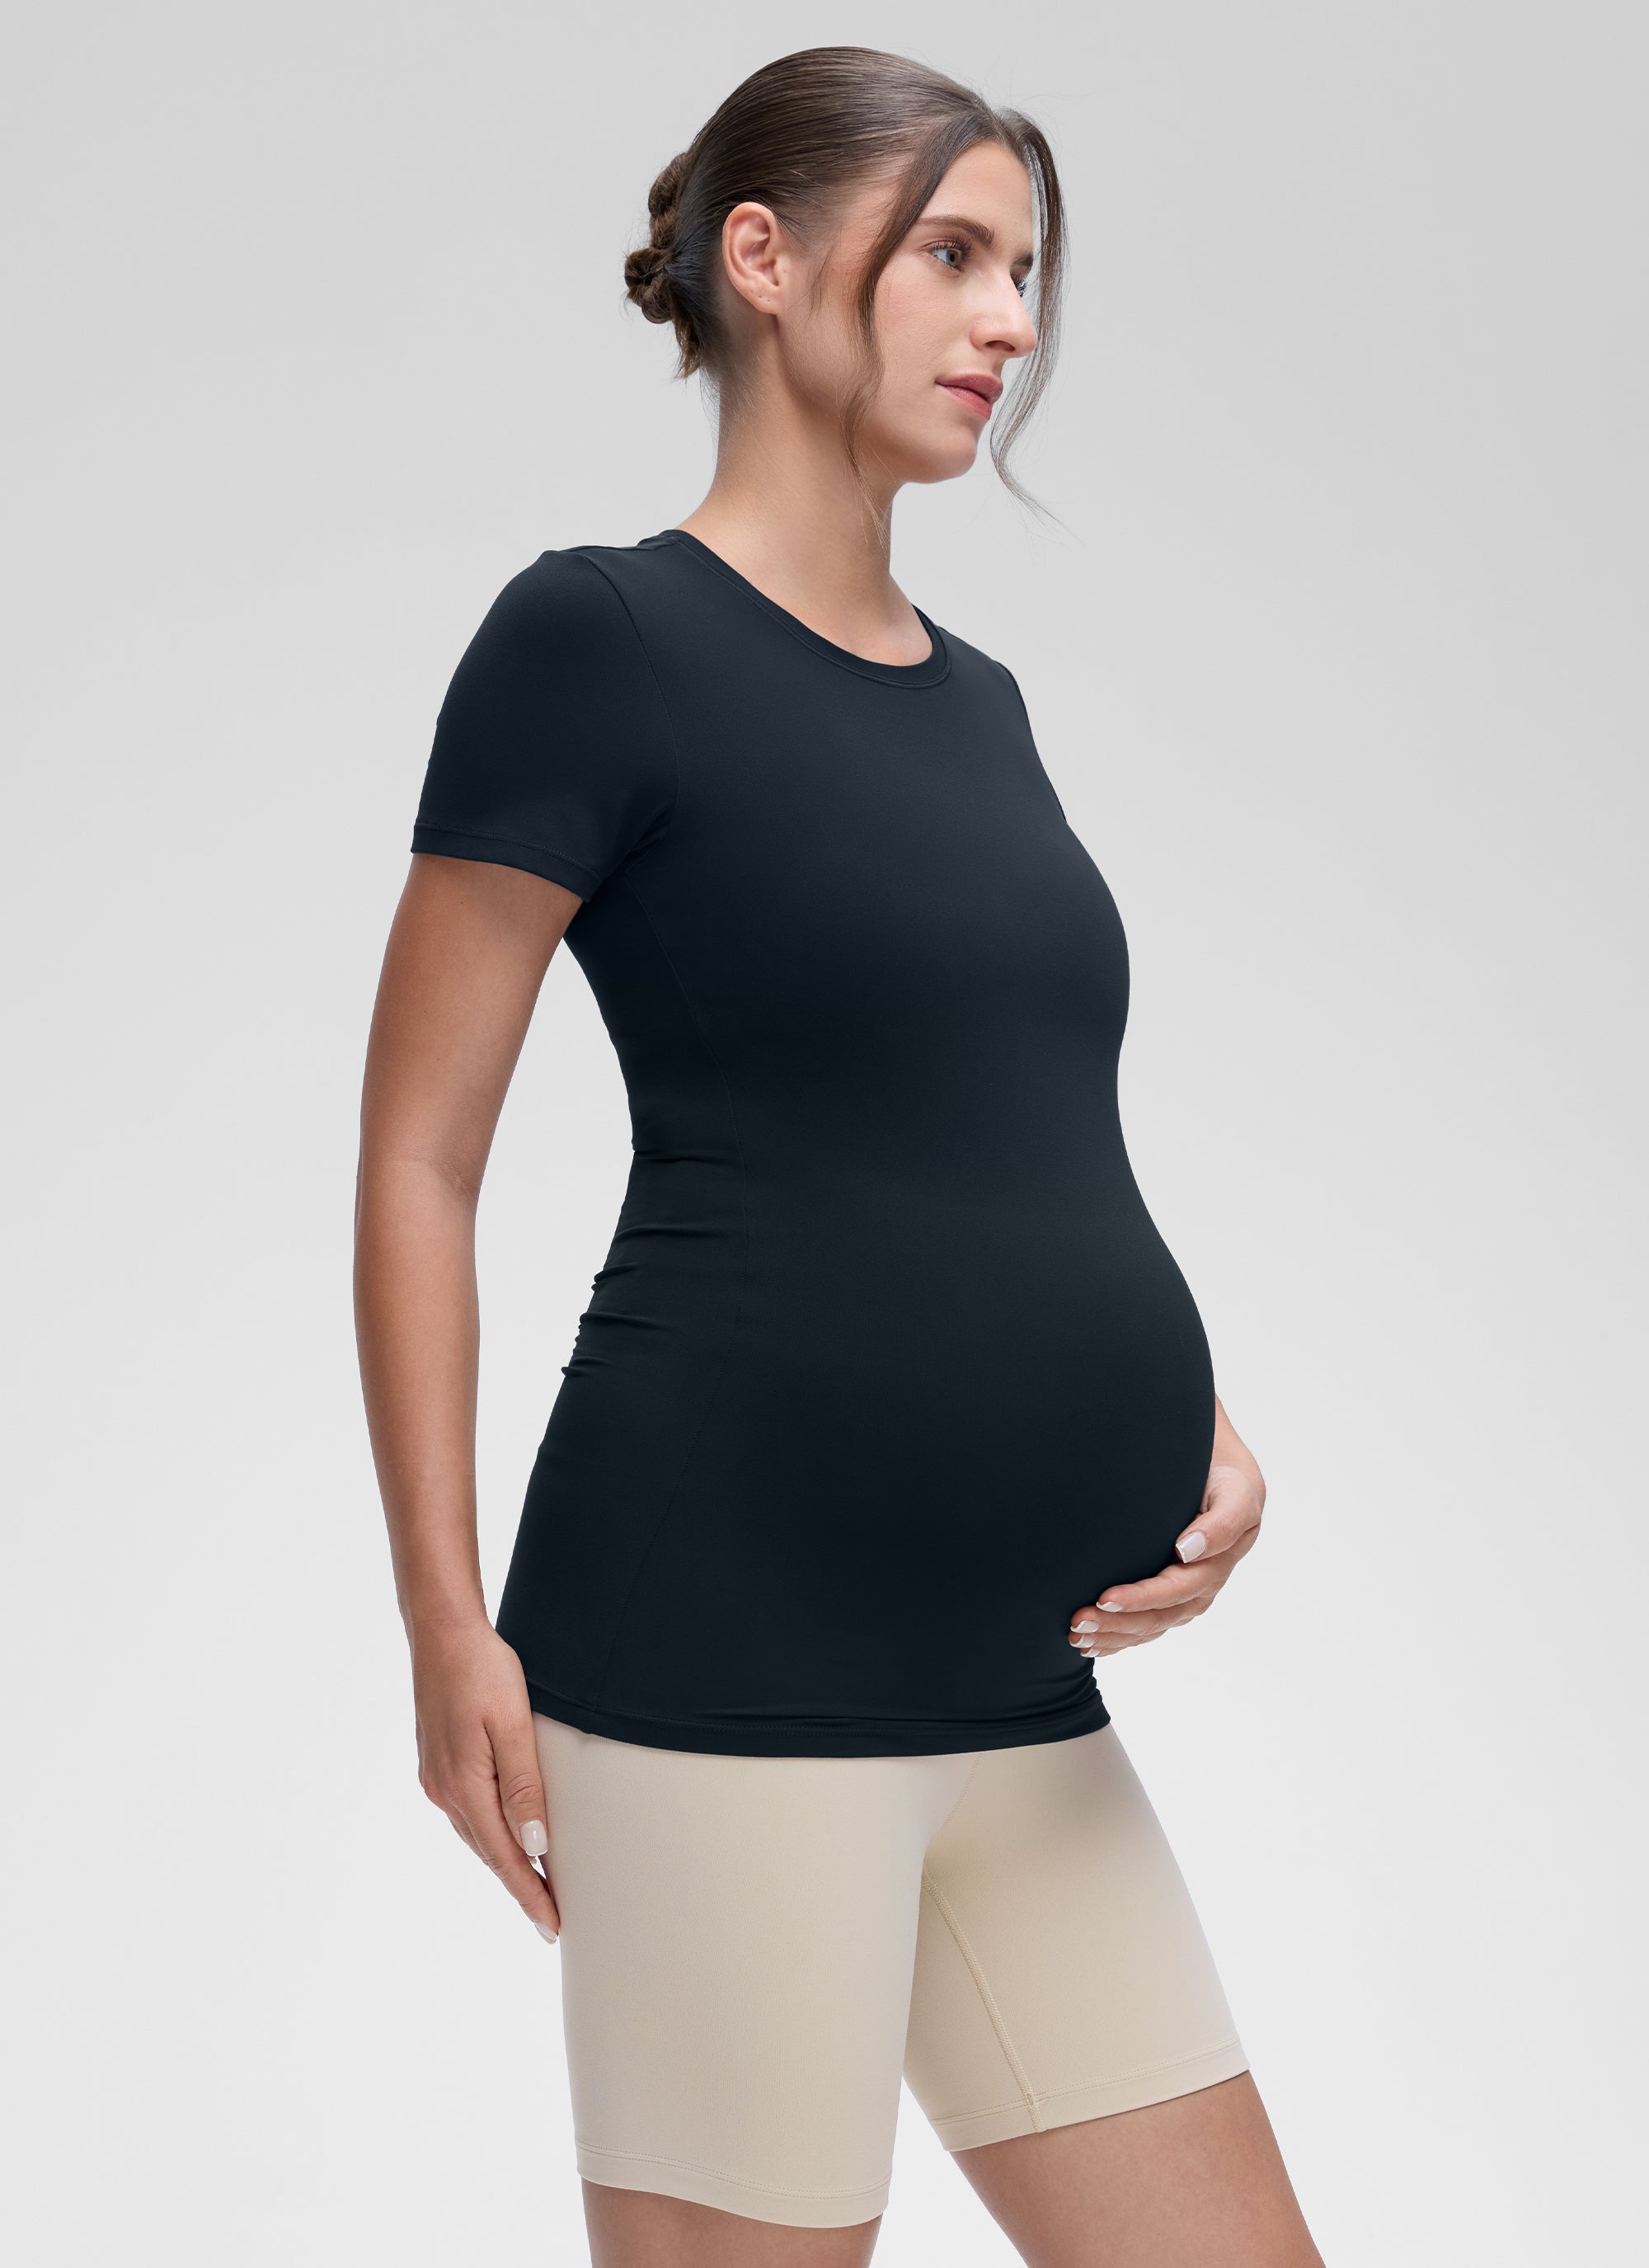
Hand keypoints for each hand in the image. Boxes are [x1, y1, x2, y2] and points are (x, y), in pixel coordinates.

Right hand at [410, 1619, 561, 1939]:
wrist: (442, 1633)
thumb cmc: (482, 1670)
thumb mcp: (511, 1724)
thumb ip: (523, 1785)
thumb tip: (534, 1844)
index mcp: (464, 1785)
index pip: (504, 1856)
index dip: (529, 1894)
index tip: (551, 1925)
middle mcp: (444, 1790)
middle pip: (488, 1853)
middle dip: (520, 1887)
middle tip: (550, 1919)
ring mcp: (436, 1778)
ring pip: (476, 1835)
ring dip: (504, 1862)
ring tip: (534, 1887)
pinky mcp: (437, 1764)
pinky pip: (467, 1813)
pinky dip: (489, 1834)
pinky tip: (504, 1836)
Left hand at [1067, 1463, 1263, 1657]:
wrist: (1229, 1496)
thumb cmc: (1228, 1491)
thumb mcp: (1235, 1501)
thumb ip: (1219, 1525)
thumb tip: (1187, 1550)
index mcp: (1213, 1569)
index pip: (1171, 1591)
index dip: (1139, 1598)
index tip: (1104, 1598)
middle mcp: (1198, 1592)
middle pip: (1155, 1618)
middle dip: (1115, 1623)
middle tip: (1077, 1621)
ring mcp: (1184, 1602)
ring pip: (1146, 1629)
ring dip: (1111, 1636)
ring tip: (1076, 1637)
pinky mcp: (1170, 1605)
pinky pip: (1145, 1630)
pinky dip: (1117, 1640)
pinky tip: (1092, 1645)